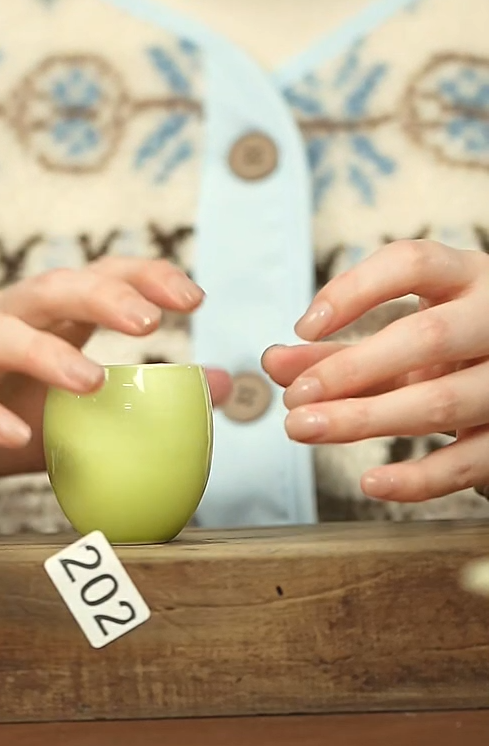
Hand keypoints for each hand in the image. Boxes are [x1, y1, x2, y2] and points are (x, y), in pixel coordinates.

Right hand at [0, 259, 229, 517]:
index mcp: (43, 320)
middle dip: (102, 295)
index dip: (143, 276)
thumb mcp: (70, 416)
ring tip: (92, 380)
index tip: (194, 297)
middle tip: (149, 320)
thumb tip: (220, 387)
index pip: (96, 277)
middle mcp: (1, 322)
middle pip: (51, 289)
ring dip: (48, 353)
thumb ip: (137, 402)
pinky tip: (18, 433)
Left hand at [262, 241, 488, 502]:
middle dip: (350, 369)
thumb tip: (276, 363)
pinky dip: (418, 478)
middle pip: (427, 338)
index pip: (411, 263)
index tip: (305, 327)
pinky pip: (469, 462)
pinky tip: (372, 482)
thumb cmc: (456, 354)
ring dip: (365, 420)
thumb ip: (340, 352)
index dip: (353, 291)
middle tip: (294, 397)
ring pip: (442, 401)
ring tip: (307, 429)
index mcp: (466, 278)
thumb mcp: (404, 342)